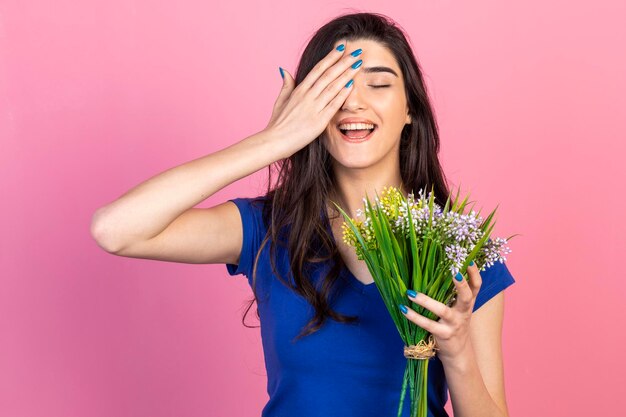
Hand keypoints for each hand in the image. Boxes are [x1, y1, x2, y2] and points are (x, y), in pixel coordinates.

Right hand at [265, 40, 363, 154]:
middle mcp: (307, 96)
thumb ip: (286, 85)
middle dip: (343, 62)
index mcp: (299, 90)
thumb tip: (285, 70)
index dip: (330, 57)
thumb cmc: (277, 124)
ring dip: (347, 74)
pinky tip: (352, 85)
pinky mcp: (319, 121)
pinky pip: (333, 104)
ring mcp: (313, 108)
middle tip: (357, 52)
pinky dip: (342, 94)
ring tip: (358, 64)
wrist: (274, 141)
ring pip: (333, 86)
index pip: (318, 69)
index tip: (341, 48)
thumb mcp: (280, 101)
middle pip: (328, 74)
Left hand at [400, 262, 482, 363]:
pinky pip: (427, 324)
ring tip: (410, 292)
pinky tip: (404, 309)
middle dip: (462, 285)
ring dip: (425, 301)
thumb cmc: (454, 323)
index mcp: (468, 303)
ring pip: (442, 311)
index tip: (470, 260)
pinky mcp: (443, 334)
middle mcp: (464, 312)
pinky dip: (414, 316)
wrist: (458, 352)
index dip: (475, 274)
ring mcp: (454, 324)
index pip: (476, 286)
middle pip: (467, 297)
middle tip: (454, 272)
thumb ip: (452, 293)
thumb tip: (436, 268)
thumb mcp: (458, 308)